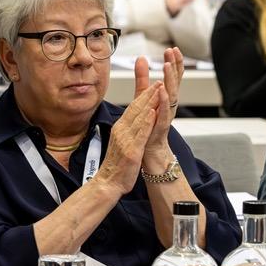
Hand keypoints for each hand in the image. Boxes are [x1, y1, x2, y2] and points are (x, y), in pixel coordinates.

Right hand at [94, 82, 159, 198]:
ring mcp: (126, 140)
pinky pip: (140, 134)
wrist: (107, 183)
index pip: (133, 108)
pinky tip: (152, 113)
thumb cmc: (115, 166)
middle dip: (148, 94)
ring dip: (149, 103)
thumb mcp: (120, 143)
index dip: (143, 95)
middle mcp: (121, 131)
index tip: (152, 85)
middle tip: (158, 82)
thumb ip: (126, 131)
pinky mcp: (132, 151)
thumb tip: (132, 121)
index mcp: (119, 129)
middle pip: (136, 108)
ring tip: (158, 91)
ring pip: (139, 117)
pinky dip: (146, 122)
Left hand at [137, 50, 183, 171]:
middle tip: (173, 51)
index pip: (173, 76)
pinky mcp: (161, 126)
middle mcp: (170, 104)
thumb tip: (142, 58)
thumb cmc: (149, 124)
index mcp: (166, 97)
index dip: (174, 62)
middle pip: (175, 82)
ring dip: (170, 79)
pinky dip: (163, 100)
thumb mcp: (144, 96)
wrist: (150, 151)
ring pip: (172, 94)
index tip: (173, 48)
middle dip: (175, 66)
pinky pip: (164, 112)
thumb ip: (143, 78)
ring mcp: (167, 114)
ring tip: (167, 65)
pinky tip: (161, 90)